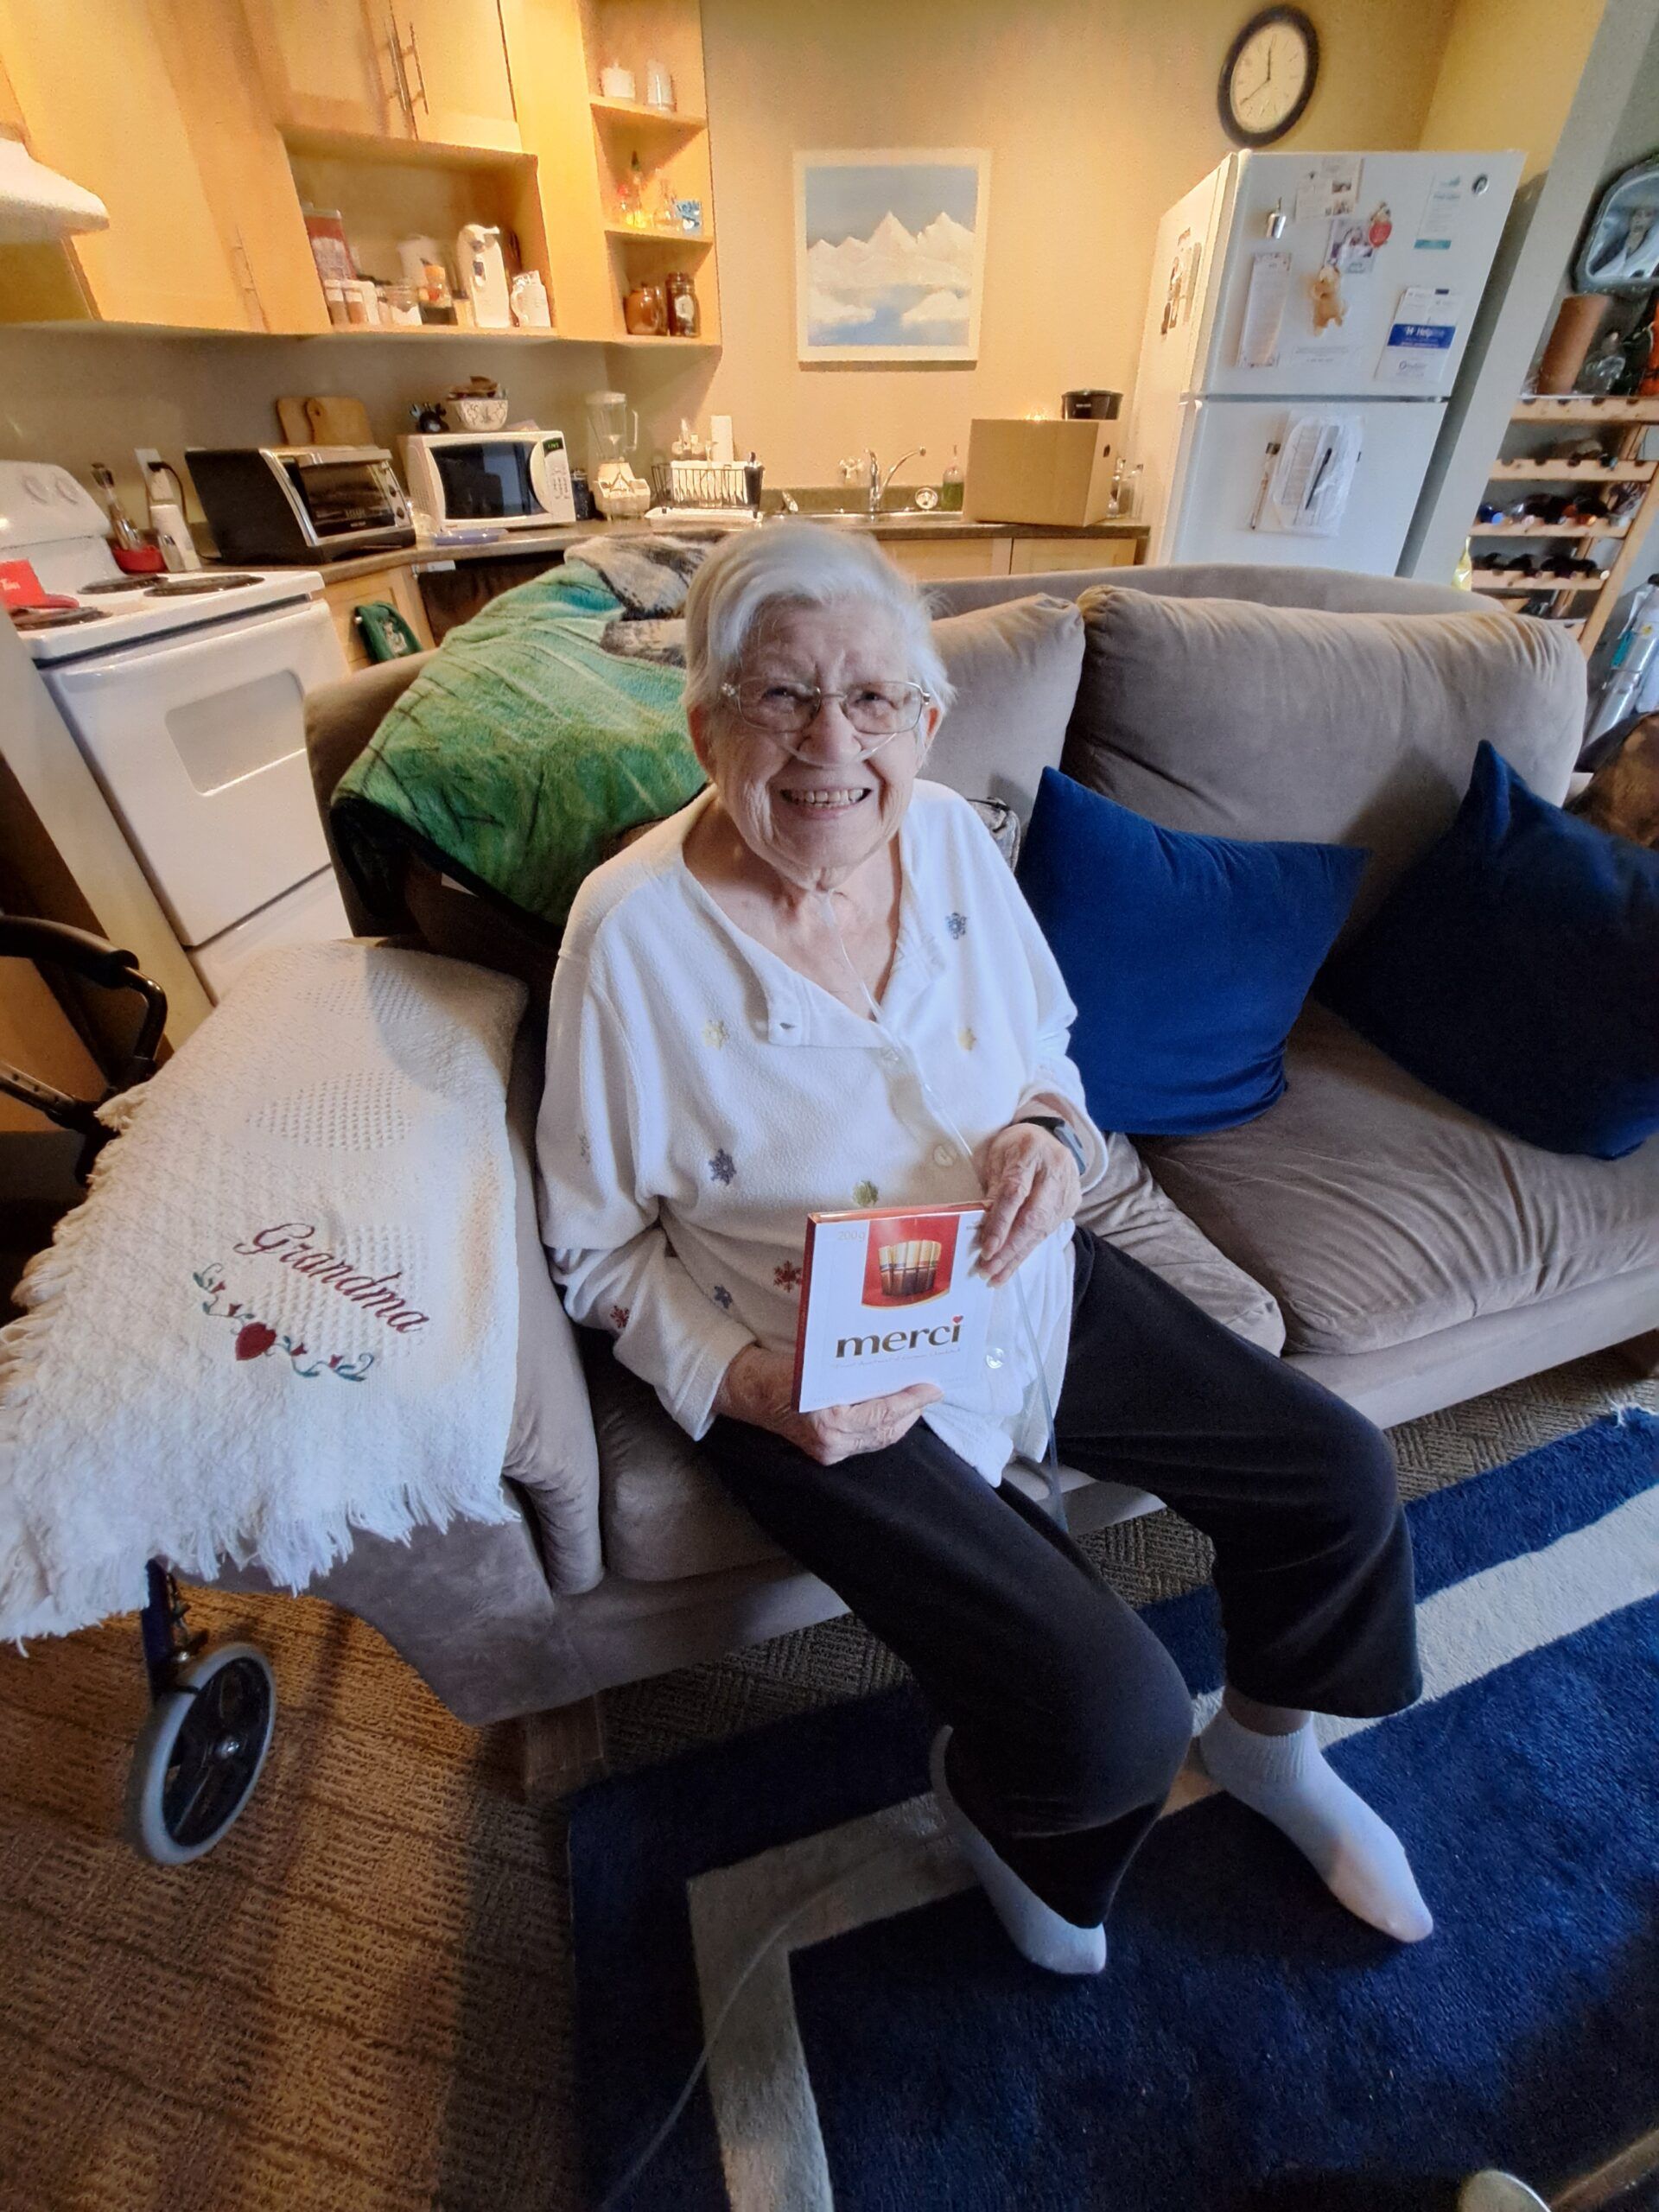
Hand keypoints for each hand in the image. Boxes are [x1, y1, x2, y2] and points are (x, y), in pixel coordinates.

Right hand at [714, 1343, 941, 1465]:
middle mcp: (832, 1443)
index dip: (912, 1400)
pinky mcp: (827, 1454)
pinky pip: (866, 1441)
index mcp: (829, 1421)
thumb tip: (894, 1365)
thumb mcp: (817, 1364)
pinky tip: (894, 1411)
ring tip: (917, 1399)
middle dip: (912, 1411)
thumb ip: (853, 1372)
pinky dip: (883, 1426)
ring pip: (879, 1439)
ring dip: (901, 1420)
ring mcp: (829, 1453)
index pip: (884, 1413)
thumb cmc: (779, 1371)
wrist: (747, 1392)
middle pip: (887, 1430)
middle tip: (931, 1390)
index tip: (933, 1387)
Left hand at [975, 1120, 1081, 1285]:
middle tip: (988, 1270)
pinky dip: (1027, 1250)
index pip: (1015, 1193)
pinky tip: (1011, 1266)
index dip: (1000, 1223)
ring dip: (1017, 1256)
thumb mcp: (996, 1157)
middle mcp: (1055, 1171)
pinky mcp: (1071, 1203)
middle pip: (1033, 1217)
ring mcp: (1067, 1189)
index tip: (986, 1248)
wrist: (1047, 1137)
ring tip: (996, 1275)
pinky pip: (1047, 1231)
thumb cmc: (1014, 1147)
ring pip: (1042, 1230)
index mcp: (1031, 1152)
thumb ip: (991, 1188)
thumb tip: (982, 1226)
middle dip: (1009, 1249)